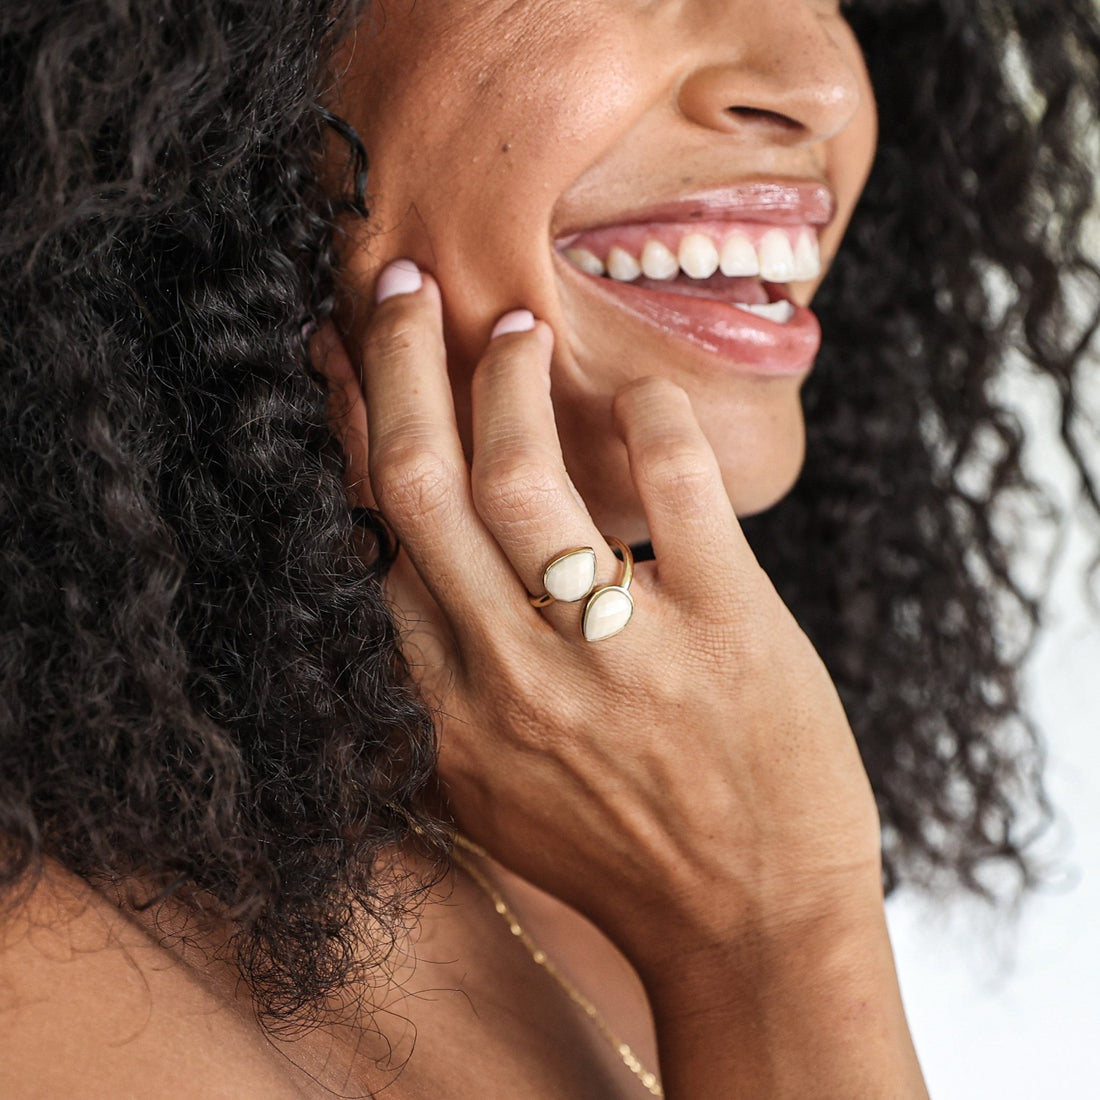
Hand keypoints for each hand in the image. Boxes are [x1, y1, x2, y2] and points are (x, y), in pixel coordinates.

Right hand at [319, 259, 881, 959]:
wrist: (747, 930)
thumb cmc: (616, 849)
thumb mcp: (486, 786)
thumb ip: (431, 686)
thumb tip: (393, 570)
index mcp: (443, 713)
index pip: (368, 537)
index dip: (345, 428)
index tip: (337, 358)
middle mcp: (510, 680)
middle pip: (420, 486)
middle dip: (395, 363)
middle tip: (400, 285)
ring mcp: (617, 658)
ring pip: (523, 476)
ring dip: (506, 377)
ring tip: (514, 328)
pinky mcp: (726, 635)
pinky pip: (673, 490)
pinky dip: (651, 417)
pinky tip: (640, 395)